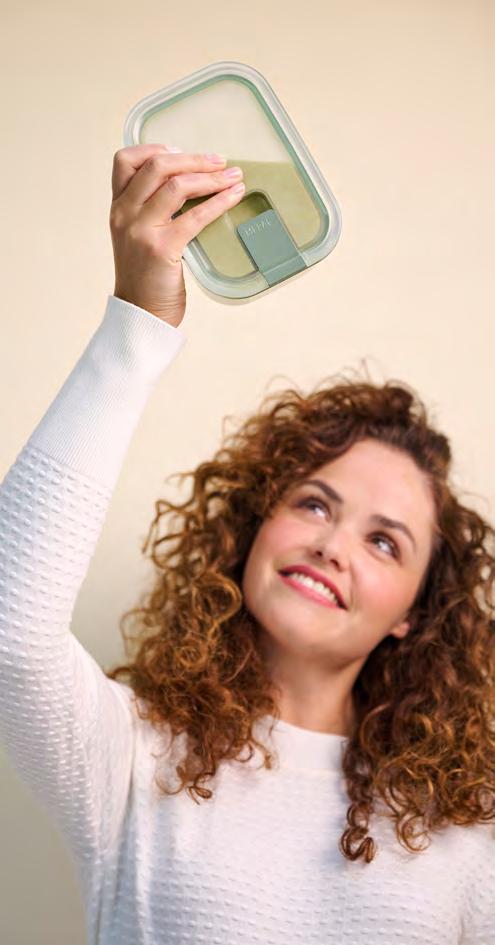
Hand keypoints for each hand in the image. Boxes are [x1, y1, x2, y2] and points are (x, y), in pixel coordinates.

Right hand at [109, 144, 244, 327]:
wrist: (140, 316)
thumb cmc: (146, 279)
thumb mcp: (137, 238)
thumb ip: (150, 212)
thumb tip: (188, 186)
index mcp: (117, 208)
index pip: (125, 161)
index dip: (155, 149)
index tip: (181, 152)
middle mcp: (125, 214)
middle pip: (157, 165)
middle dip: (193, 159)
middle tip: (219, 161)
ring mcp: (141, 230)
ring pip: (177, 185)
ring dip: (210, 177)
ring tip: (233, 176)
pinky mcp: (161, 248)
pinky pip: (195, 215)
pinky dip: (219, 202)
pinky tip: (234, 196)